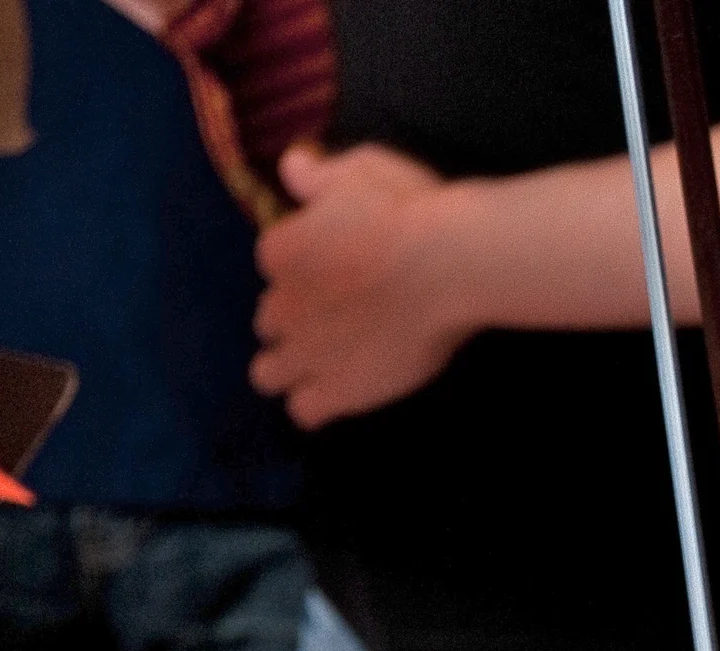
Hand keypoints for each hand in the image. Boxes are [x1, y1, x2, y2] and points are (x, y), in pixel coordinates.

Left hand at [251, 143, 479, 427]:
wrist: (451, 263)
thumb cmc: (410, 209)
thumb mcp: (361, 169)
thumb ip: (320, 175)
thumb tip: (292, 170)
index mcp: (280, 250)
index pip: (275, 265)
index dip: (305, 267)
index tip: (339, 264)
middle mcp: (282, 305)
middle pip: (269, 321)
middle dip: (296, 319)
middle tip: (341, 315)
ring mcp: (307, 354)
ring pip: (268, 374)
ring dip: (292, 369)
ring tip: (333, 362)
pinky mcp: (339, 392)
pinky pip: (305, 412)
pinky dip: (318, 404)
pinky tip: (348, 390)